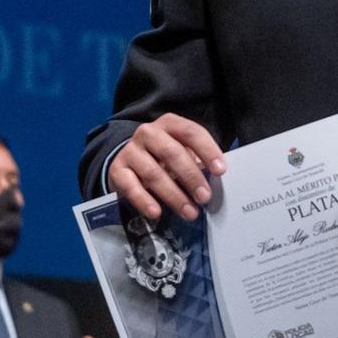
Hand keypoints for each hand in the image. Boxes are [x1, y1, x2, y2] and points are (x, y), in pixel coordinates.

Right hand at [109, 114, 225, 221]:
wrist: (129, 161)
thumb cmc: (164, 157)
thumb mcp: (182, 152)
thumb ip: (197, 161)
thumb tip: (215, 179)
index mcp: (169, 124)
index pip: (191, 132)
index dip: (207, 150)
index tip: (220, 171)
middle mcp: (148, 133)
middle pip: (172, 153)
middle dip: (191, 177)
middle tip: (204, 197)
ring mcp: (131, 150)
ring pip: (153, 173)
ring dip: (173, 195)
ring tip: (189, 212)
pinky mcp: (117, 169)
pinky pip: (131, 186)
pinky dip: (144, 201)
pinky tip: (157, 212)